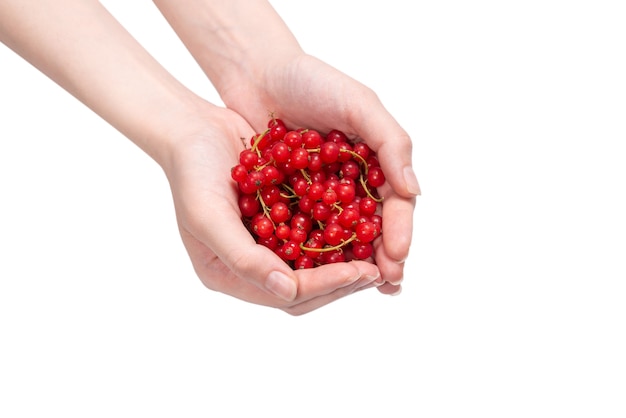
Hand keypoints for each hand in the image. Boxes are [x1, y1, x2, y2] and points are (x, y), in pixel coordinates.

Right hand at [162, 104, 382, 313]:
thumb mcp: (210, 218)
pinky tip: (360, 225)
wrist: (193, 128)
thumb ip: (244, 259)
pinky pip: (312, 235)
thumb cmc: (192, 174)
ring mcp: (265, 243)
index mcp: (228, 275)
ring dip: (342, 263)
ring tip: (375, 256)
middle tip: (376, 271)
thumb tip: (287, 291)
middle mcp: (249, 266)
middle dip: (340, 282)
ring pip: (312, 266)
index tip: (358, 272)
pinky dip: (336, 235)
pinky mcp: (279, 220)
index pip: (285, 295)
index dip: (323, 286)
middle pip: (303, 288)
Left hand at [218, 53, 419, 294]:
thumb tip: (415, 191)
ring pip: (340, 235)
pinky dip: (310, 250)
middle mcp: (353, 182)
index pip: (396, 204)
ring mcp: (322, 194)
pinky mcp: (290, 199)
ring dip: (349, 263)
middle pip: (371, 227)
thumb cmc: (313, 81)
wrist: (259, 74)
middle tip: (386, 284)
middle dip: (380, 256)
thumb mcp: (359, 103)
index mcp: (377, 162)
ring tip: (356, 287)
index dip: (400, 231)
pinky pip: (303, 229)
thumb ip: (390, 142)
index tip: (398, 256)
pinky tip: (312, 272)